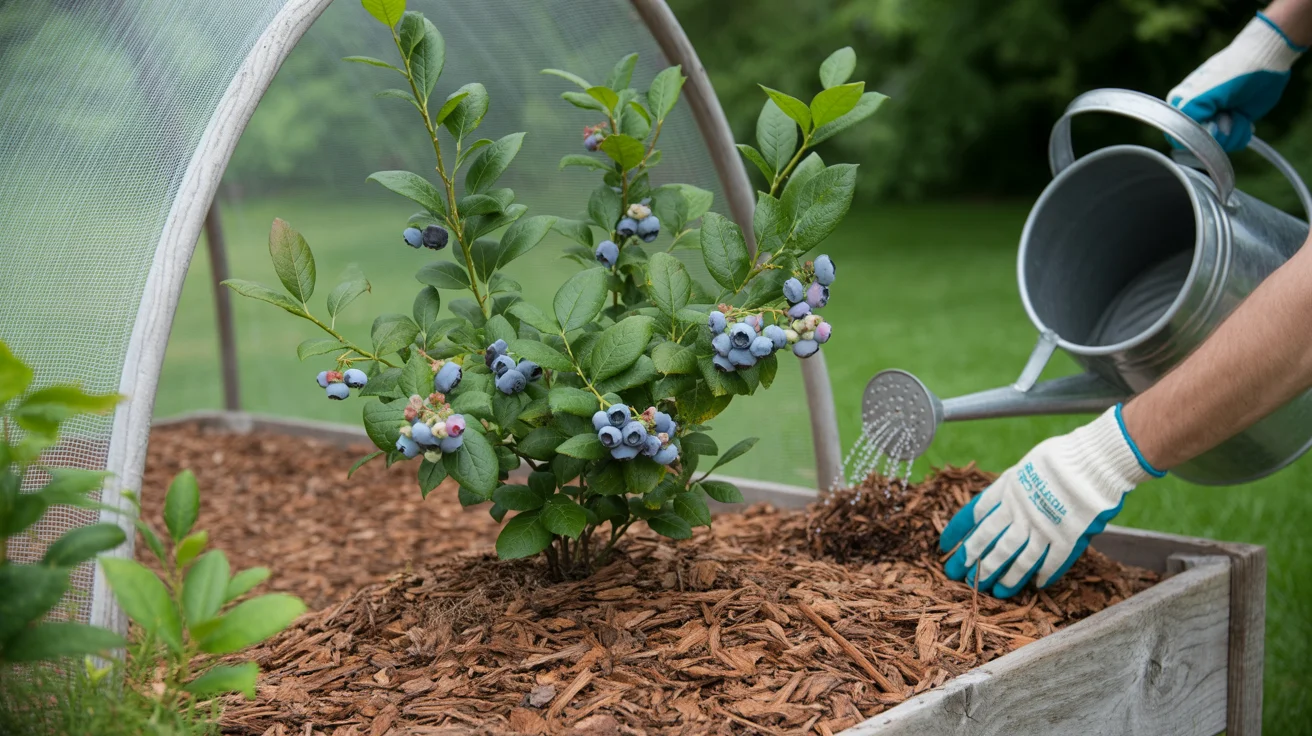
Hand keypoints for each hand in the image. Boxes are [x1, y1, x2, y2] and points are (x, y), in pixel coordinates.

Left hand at [938, 406, 1163, 597]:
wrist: (1095, 459)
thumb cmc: (1062, 457)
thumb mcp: (1026, 467)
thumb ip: (1011, 488)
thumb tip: (999, 506)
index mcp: (1007, 489)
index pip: (974, 513)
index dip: (958, 531)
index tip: (944, 545)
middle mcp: (1019, 510)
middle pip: (989, 541)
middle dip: (971, 560)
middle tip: (958, 575)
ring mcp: (1043, 526)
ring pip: (1017, 558)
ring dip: (1004, 576)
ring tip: (993, 590)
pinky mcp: (1067, 537)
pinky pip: (1052, 563)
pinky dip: (1044, 575)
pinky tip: (1037, 586)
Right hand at [1167, 13, 1304, 150]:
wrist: (1267, 62)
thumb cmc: (1235, 71)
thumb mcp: (1208, 90)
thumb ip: (1192, 111)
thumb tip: (1189, 134)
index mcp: (1181, 104)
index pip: (1178, 135)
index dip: (1195, 136)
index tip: (1212, 123)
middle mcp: (1196, 116)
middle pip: (1199, 145)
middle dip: (1218, 133)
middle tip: (1228, 112)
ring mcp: (1215, 122)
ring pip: (1218, 146)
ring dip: (1233, 131)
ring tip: (1237, 111)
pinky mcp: (1232, 126)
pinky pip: (1233, 143)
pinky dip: (1242, 132)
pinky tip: (1244, 116)